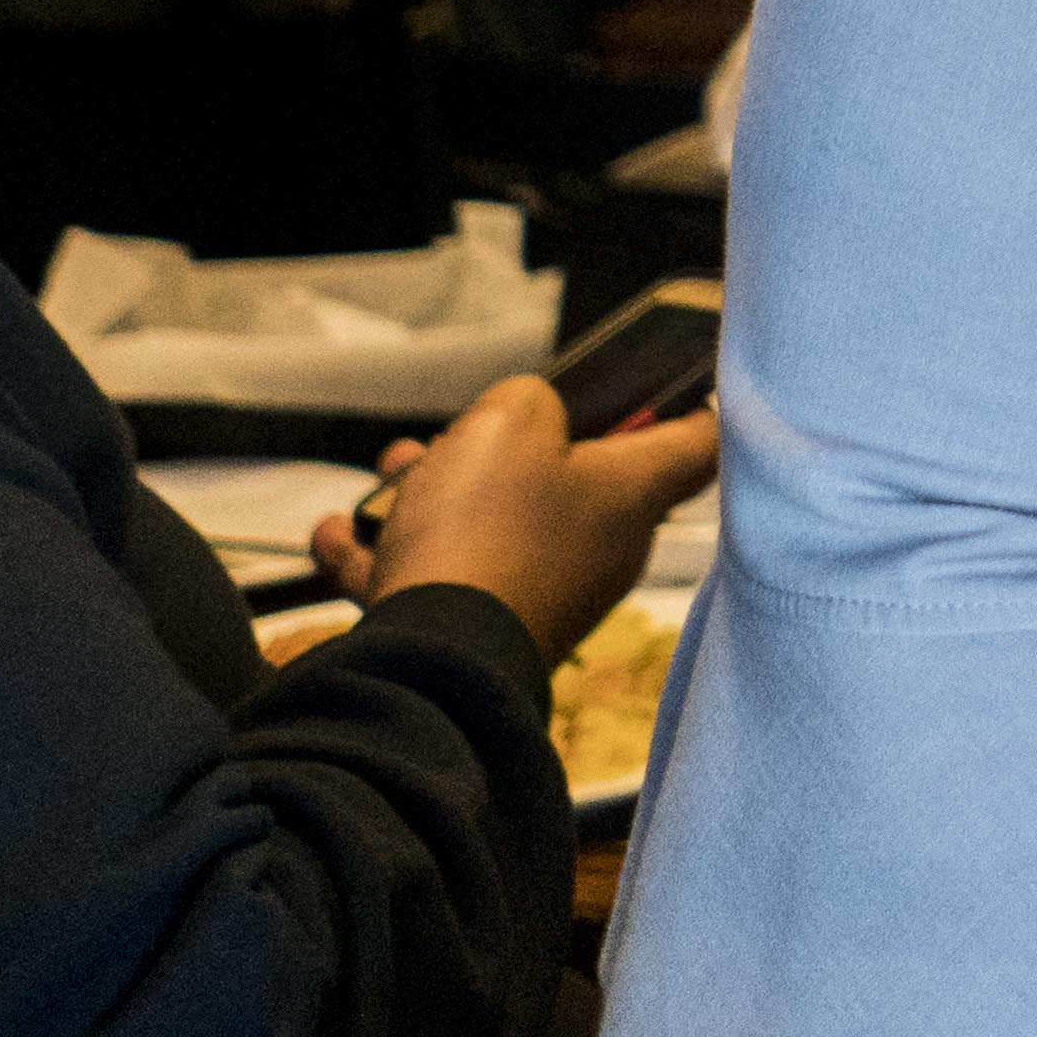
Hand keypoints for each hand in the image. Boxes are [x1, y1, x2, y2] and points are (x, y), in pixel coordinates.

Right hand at [309, 375, 720, 665]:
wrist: (432, 658)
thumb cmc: (486, 529)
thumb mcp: (512, 421)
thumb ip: (526, 401)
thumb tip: (521, 420)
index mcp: (630, 495)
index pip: (695, 443)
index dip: (690, 400)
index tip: (680, 377)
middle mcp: (596, 548)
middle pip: (562, 475)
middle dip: (495, 444)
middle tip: (461, 437)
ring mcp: (536, 594)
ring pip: (485, 520)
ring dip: (425, 490)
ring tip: (394, 475)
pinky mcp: (477, 629)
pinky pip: (430, 577)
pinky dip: (381, 554)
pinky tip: (341, 533)